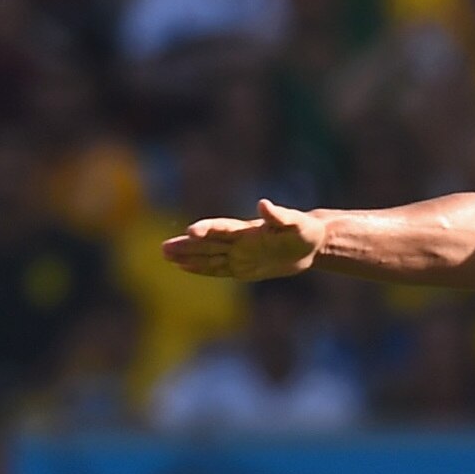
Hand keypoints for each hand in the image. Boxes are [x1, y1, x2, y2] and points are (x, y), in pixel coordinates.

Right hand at [162, 199, 324, 279]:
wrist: (312, 243)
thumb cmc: (306, 230)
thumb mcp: (297, 224)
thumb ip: (280, 216)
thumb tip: (263, 204)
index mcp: (249, 230)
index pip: (223, 229)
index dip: (207, 229)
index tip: (190, 231)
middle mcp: (240, 242)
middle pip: (208, 243)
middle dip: (186, 246)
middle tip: (162, 248)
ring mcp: (240, 254)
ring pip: (209, 256)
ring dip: (188, 257)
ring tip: (165, 254)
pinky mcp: (245, 268)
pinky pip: (219, 269)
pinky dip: (202, 269)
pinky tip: (184, 268)